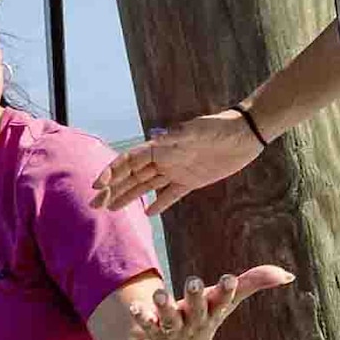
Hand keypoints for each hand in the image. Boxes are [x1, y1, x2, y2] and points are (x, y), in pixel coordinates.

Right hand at [91, 109, 262, 217]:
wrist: (244, 134)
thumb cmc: (219, 127)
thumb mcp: (196, 131)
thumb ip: (176, 138)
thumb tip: (155, 139)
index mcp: (160, 147)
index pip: (129, 161)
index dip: (112, 172)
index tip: (97, 186)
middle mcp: (164, 159)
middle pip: (132, 176)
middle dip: (112, 190)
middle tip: (95, 205)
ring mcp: (176, 171)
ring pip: (146, 187)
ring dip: (128, 197)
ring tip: (111, 208)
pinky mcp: (191, 182)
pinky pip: (170, 195)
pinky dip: (159, 204)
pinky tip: (147, 213)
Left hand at [115, 263, 294, 339]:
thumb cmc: (207, 321)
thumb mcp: (228, 301)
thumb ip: (254, 282)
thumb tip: (288, 274)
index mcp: (214, 312)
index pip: (224, 300)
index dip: (227, 290)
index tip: (228, 278)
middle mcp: (196, 322)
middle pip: (197, 309)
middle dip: (195, 297)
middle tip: (192, 281)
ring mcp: (175, 330)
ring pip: (170, 319)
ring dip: (165, 307)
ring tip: (158, 293)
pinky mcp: (155, 333)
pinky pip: (147, 325)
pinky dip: (141, 317)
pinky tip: (135, 307)